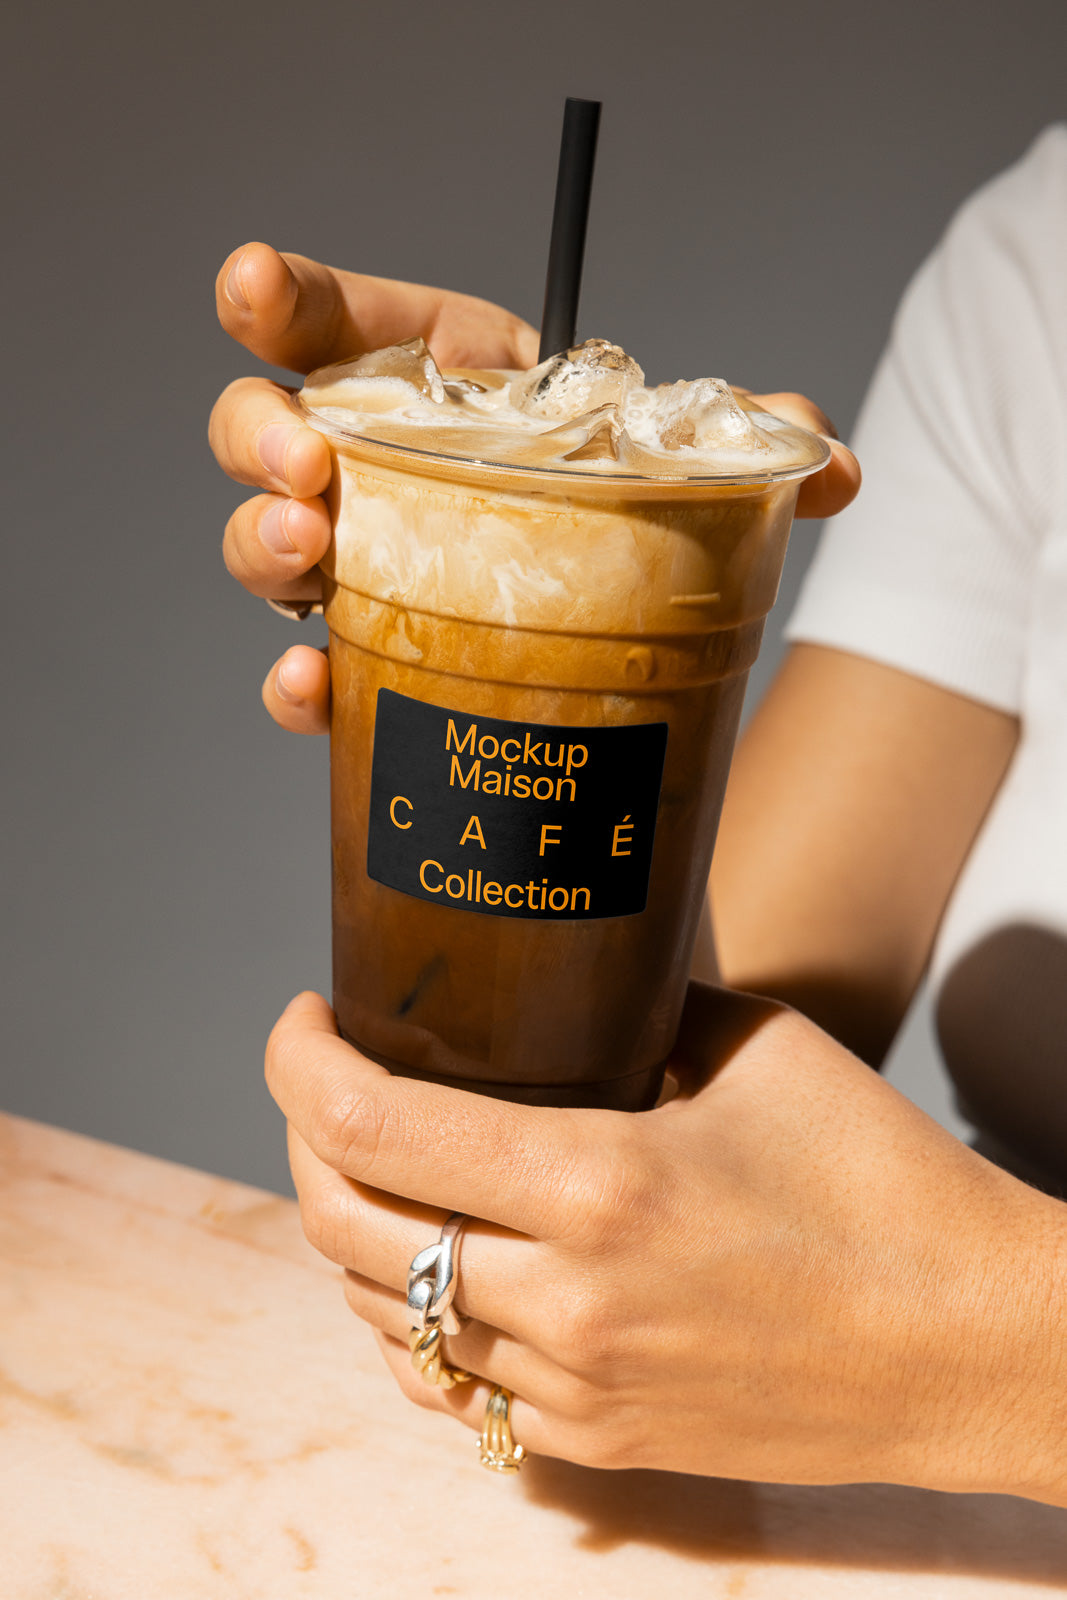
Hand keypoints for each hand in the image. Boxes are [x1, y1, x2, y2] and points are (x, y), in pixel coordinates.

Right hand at [210, 241, 860, 736]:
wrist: (609, 641)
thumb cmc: (615, 511)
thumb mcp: (667, 463)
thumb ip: (741, 447)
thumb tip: (827, 464)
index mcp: (432, 386)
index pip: (335, 321)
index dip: (279, 297)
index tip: (250, 287)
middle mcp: (371, 469)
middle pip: (262, 429)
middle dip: (258, 434)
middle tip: (306, 464)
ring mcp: (357, 567)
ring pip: (261, 544)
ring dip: (262, 544)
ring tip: (309, 550)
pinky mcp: (364, 660)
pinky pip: (302, 670)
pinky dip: (295, 684)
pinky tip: (314, 686)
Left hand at [265, 986, 1065, 1502]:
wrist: (968, 1343)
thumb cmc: (879, 1182)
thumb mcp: (752, 1051)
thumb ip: (631, 1013)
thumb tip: (557, 991)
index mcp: (599, 1184)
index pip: (372, 1127)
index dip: (302, 1063)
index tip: (304, 1020)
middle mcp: (569, 1299)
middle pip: (342, 1228)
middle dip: (305, 1139)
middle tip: (333, 1085)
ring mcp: (578, 1387)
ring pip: (380, 1315)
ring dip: (352, 1230)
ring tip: (384, 1166)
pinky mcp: (600, 1443)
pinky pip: (450, 1387)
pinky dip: (409, 1321)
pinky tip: (435, 1270)